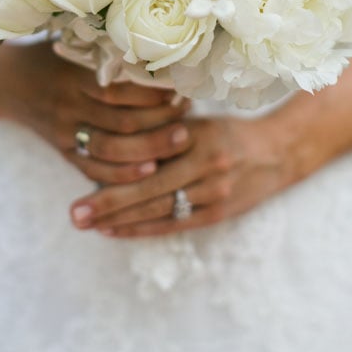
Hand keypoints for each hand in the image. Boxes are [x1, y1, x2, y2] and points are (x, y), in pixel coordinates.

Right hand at [0, 40, 192, 185]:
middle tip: (189, 118)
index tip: (180, 89)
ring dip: (149, 150)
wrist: (2, 82)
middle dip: (159, 124)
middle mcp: (68, 107)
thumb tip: (156, 49)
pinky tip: (149, 172)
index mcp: (74, 77)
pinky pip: (92, 170)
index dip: (152, 94)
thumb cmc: (45, 56)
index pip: (119, 92)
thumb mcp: (70, 45)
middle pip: (121, 124)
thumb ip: (105, 51)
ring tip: (179, 142)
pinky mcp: (61, 151)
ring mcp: (63, 132)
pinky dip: (121, 176)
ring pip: (111, 151)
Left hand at [70, 114, 293, 236]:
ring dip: (120, 220)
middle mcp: (205, 166)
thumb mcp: (199, 121)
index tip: (81, 171)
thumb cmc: (229, 131)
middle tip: (74, 213)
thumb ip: (163, 129)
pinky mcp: (216, 213)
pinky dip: (143, 228)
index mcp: (197, 137)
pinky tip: (116, 230)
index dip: (115, 169)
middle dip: (108, 202)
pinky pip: (174, 224)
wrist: (277, 152)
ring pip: (158, 210)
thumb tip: (117, 134)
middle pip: (148, 188)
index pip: (150, 156)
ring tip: (87, 224)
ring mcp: (212, 193)